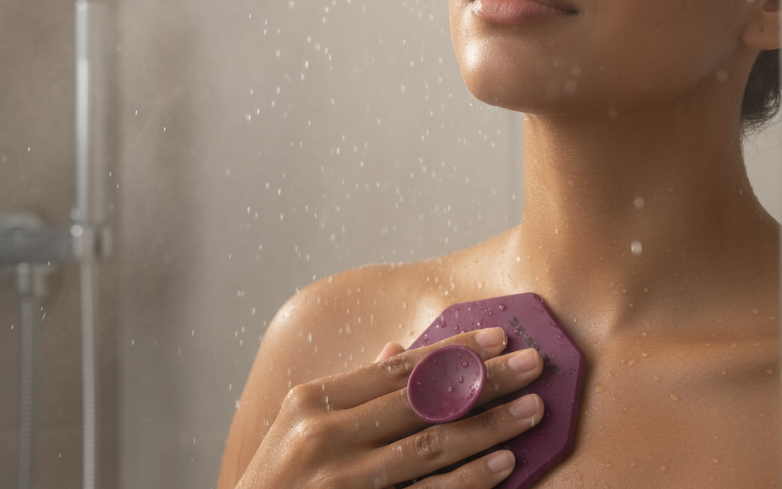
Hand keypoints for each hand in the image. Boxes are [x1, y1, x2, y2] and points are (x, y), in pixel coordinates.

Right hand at [235, 326, 543, 488]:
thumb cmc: (276, 480)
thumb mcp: (298, 426)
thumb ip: (351, 389)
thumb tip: (398, 349)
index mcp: (312, 400)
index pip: (397, 366)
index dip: (452, 350)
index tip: (497, 335)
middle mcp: (326, 435)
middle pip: (422, 398)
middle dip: (484, 377)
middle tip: (533, 362)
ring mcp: (344, 481)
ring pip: (432, 444)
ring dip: (489, 425)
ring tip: (532, 407)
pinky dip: (469, 479)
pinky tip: (504, 463)